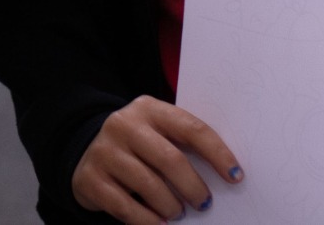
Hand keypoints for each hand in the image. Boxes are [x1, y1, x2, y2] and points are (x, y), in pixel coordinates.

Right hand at [72, 97, 240, 223]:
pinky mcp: (90, 179)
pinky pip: (126, 207)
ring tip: (177, 213)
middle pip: (170, 160)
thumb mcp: (157, 134)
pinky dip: (148, 221)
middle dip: (194, 187)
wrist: (87, 154)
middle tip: (204, 203)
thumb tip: (226, 174)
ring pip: (149, 186)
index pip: (191, 128)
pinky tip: (159, 224)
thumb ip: (183, 145)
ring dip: (172, 207)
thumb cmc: (138, 148)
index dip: (217, 154)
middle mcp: (123, 124)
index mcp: (148, 109)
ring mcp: (104, 151)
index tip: (236, 176)